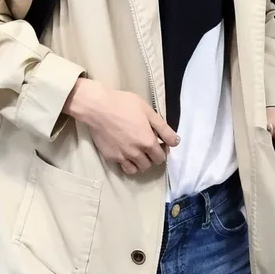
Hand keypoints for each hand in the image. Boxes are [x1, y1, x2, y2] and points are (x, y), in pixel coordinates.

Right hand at [64, 79, 179, 174]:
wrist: (98, 107)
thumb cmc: (124, 104)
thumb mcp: (148, 111)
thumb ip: (163, 128)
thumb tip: (176, 142)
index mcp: (148, 141)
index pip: (161, 157)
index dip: (163, 150)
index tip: (159, 142)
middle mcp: (137, 153)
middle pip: (151, 164)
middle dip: (152, 156)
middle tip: (148, 144)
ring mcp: (123, 157)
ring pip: (138, 169)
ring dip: (141, 162)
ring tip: (138, 150)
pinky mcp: (111, 158)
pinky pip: (125, 169)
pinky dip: (129, 164)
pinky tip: (127, 154)